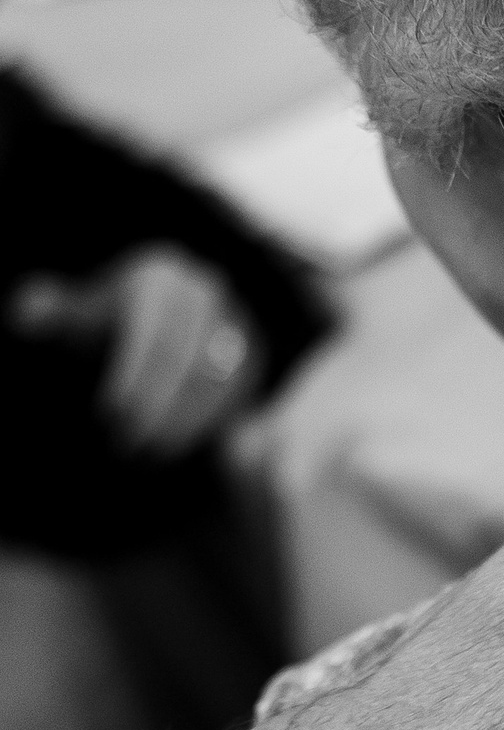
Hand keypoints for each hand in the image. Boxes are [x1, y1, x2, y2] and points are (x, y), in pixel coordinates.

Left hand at [7, 244, 266, 454]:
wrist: (153, 334)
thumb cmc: (105, 331)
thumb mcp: (74, 319)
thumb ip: (50, 315)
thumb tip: (25, 313)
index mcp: (160, 275)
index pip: (152, 328)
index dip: (132, 376)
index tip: (108, 414)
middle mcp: (207, 292)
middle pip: (188, 356)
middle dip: (157, 407)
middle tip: (126, 446)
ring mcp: (237, 323)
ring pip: (219, 379)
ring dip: (184, 423)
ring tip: (149, 454)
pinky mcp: (253, 358)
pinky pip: (240, 395)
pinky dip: (210, 426)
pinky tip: (178, 450)